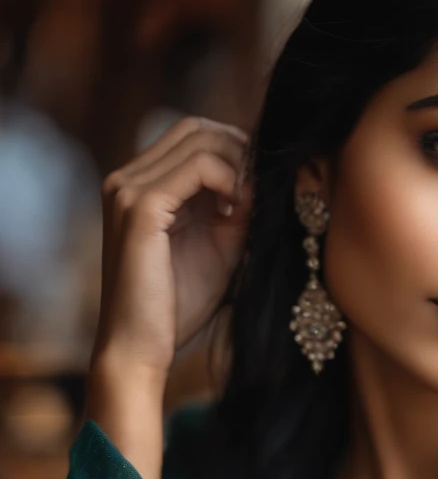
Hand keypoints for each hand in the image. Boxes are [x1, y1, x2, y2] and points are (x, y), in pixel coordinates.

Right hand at [95, 116, 250, 382]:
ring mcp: (128, 190)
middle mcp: (126, 180)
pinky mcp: (139, 208)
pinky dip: (230, 180)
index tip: (266, 184)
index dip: (237, 150)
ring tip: (255, 203)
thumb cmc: (177, 306)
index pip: (194, 136)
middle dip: (241, 150)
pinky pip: (198, 168)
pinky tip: (241, 212)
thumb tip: (270, 175)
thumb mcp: (221, 246)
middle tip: (267, 186)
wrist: (141, 349)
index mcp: (140, 186)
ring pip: (198, 140)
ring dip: (239, 164)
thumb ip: (240, 208)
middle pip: (196, 128)